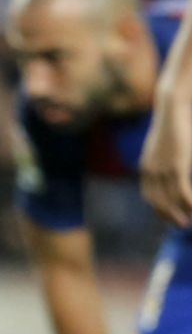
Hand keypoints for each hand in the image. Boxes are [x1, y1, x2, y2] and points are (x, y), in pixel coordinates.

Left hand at [140, 85, 191, 226]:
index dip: (159, 209)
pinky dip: (188, 203)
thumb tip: (173, 170)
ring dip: (179, 213)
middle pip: (157, 201)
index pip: (149, 195)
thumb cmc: (174, 126)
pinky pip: (181, 192)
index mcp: (146, 167)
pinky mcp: (176, 166)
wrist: (172, 108)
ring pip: (169, 199)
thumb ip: (166, 160)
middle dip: (168, 215)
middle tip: (181, 225)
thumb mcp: (166, 146)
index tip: (169, 217)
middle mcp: (150, 171)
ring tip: (187, 222)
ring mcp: (161, 169)